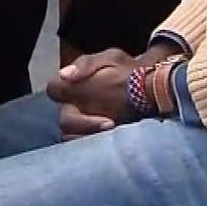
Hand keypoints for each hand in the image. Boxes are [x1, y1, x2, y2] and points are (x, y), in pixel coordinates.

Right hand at [45, 45, 173, 139]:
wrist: (152, 89)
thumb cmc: (128, 71)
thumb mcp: (111, 58)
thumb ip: (86, 64)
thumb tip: (64, 75)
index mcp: (74, 86)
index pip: (54, 89)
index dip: (62, 93)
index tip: (82, 97)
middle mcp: (75, 106)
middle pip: (65, 120)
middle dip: (84, 123)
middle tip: (110, 123)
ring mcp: (85, 124)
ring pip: (72, 137)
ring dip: (89, 136)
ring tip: (114, 132)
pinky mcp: (96, 138)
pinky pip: (87, 147)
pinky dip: (96, 146)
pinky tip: (114, 141)